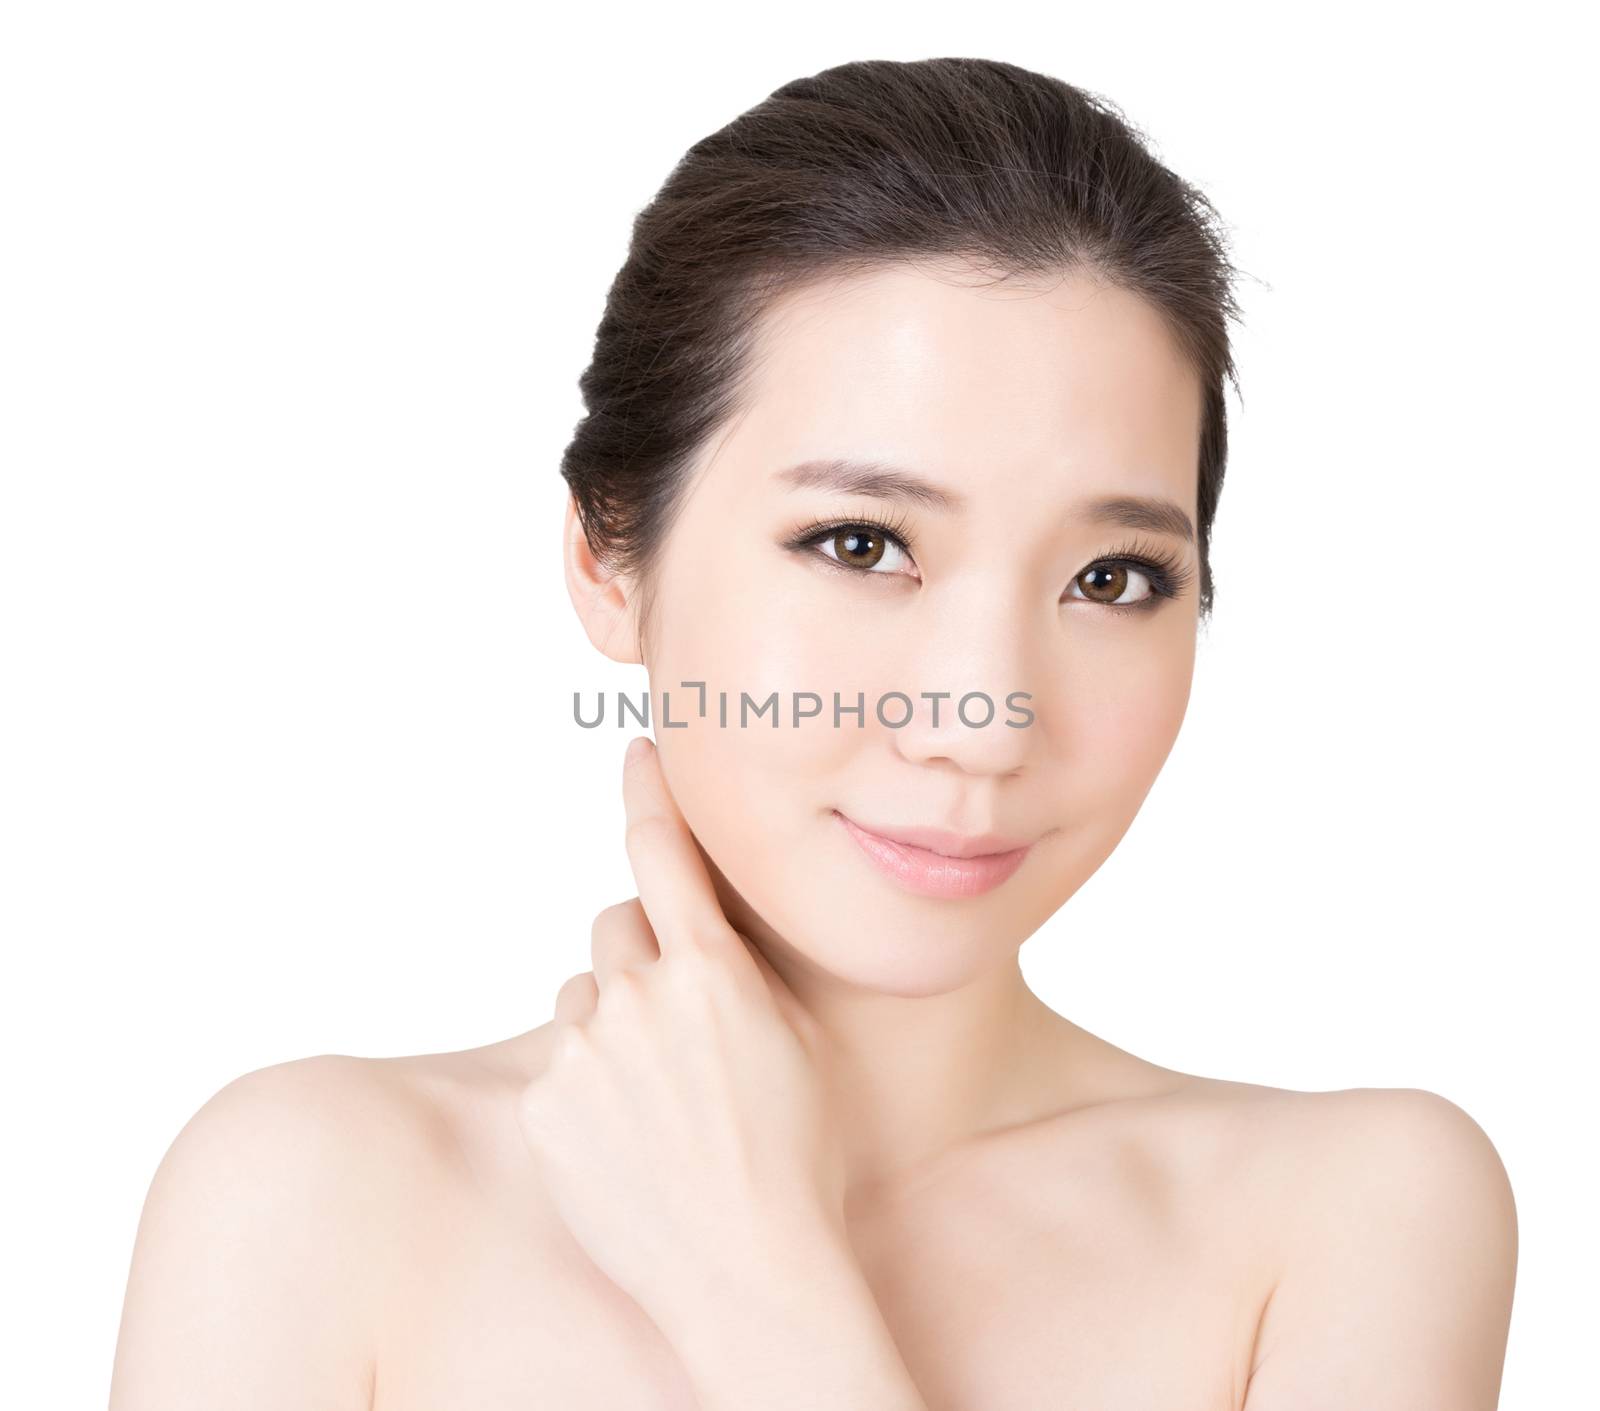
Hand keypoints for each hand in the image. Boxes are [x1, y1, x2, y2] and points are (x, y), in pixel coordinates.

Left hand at [518, 735, 846, 1327]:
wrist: (750, 1270)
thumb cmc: (799, 1156)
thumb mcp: (799, 1039)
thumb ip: (742, 970)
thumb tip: (705, 929)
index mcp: (711, 969)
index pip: (665, 850)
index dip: (648, 792)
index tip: (636, 751)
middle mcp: (638, 994)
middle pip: (616, 927)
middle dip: (642, 953)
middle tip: (678, 1022)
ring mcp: (584, 1050)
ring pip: (585, 995)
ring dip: (612, 1020)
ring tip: (659, 1096)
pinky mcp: (546, 1104)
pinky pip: (560, 1061)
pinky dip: (587, 1081)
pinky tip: (629, 1134)